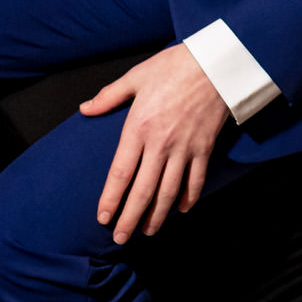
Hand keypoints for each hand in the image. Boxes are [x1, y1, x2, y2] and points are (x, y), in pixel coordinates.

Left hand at [81, 44, 230, 242]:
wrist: (216, 63)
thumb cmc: (174, 66)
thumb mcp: (137, 76)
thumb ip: (109, 96)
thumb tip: (85, 108)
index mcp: (139, 127)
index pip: (120, 173)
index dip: (111, 198)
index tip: (103, 218)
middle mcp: (161, 143)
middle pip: (143, 190)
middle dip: (130, 218)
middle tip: (120, 238)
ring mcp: (185, 148)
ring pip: (169, 191)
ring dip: (157, 215)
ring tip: (147, 232)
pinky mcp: (205, 147)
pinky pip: (196, 180)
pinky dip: (188, 198)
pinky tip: (180, 209)